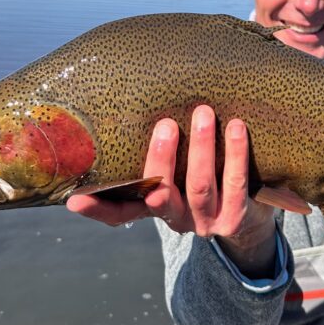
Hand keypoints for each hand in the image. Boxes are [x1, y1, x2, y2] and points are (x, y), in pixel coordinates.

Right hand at [67, 106, 276, 274]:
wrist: (249, 221)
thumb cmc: (203, 179)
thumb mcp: (177, 174)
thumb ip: (159, 155)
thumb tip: (133, 102)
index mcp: (153, 208)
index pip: (118, 212)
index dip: (97, 207)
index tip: (74, 199)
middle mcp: (175, 219)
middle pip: (162, 192)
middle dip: (161, 158)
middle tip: (165, 124)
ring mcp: (205, 222)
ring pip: (200, 186)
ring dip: (200, 148)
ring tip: (203, 112)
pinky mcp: (235, 219)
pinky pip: (236, 183)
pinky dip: (235, 153)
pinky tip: (236, 127)